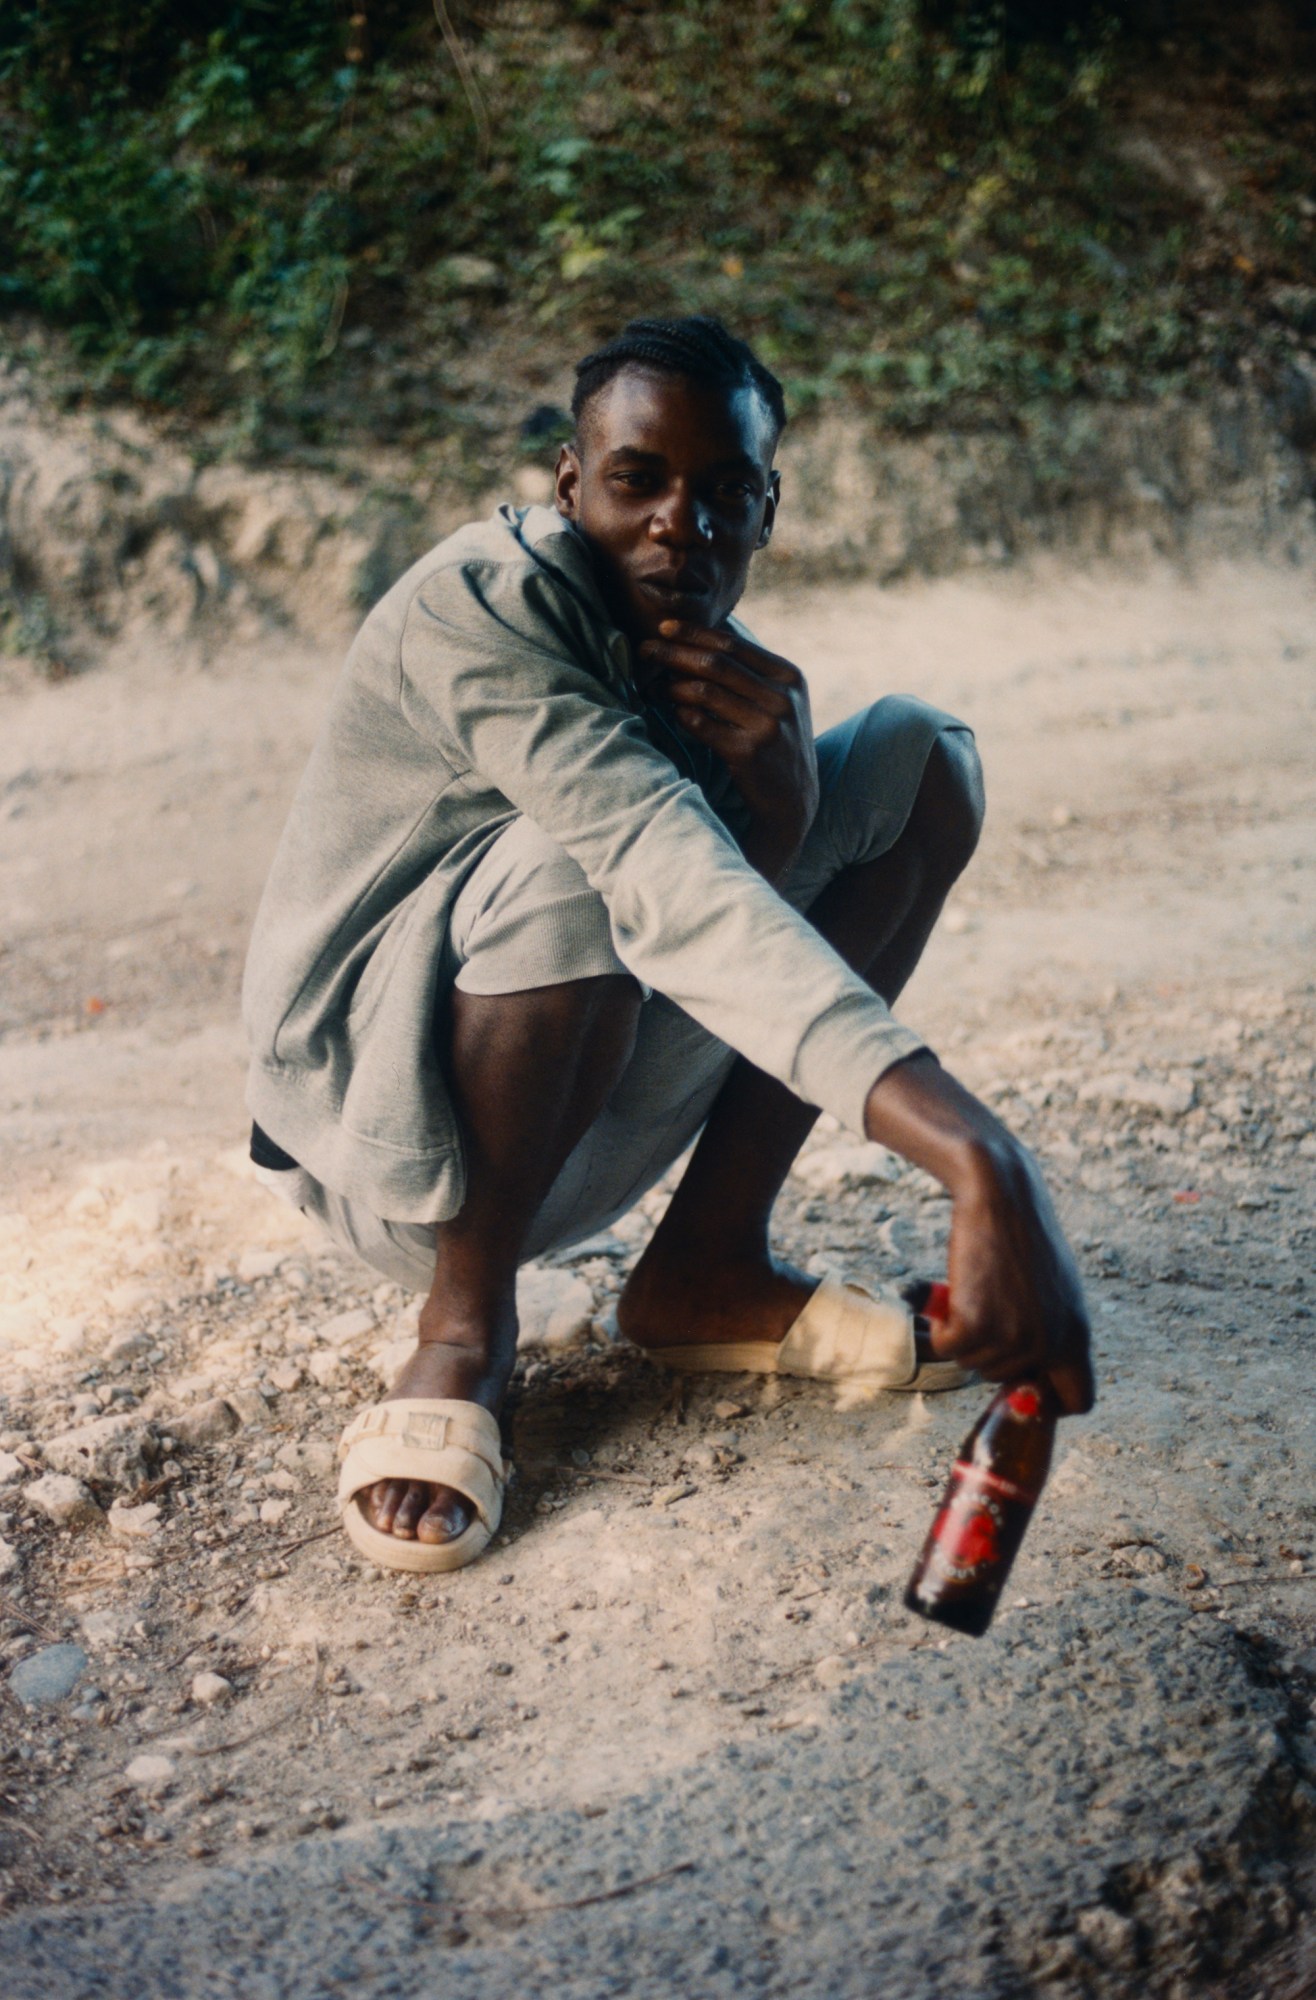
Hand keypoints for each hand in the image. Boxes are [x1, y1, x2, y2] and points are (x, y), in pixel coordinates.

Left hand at [638, 619, 819, 880]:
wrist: (793, 799)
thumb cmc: (776, 743)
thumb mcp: (778, 701)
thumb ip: (750, 672)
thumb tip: (699, 638)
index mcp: (789, 676)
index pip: (734, 644)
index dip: (695, 633)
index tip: (664, 627)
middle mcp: (781, 697)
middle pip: (716, 663)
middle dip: (674, 652)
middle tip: (645, 649)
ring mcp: (767, 725)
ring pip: (705, 692)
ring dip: (672, 685)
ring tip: (652, 684)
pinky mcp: (748, 753)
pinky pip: (701, 724)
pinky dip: (681, 714)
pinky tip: (671, 710)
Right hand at [864, 1054, 1093, 1414]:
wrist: (1001, 1193)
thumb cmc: (1020, 1236)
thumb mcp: (1052, 1290)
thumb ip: (1049, 1332)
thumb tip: (1029, 1381)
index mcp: (1078, 1334)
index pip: (1079, 1399)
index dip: (1049, 1402)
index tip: (1024, 1387)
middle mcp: (1053, 1342)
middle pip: (1009, 1381)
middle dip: (991, 1355)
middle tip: (986, 1312)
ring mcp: (1017, 1336)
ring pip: (975, 1365)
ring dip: (965, 1335)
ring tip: (973, 1292)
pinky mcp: (979, 1324)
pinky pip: (949, 1349)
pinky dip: (942, 1327)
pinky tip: (952, 1295)